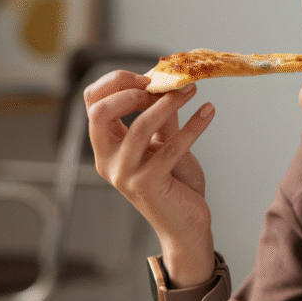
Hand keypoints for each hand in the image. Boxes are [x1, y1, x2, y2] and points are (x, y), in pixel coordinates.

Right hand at [84, 71, 215, 279]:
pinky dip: (193, 126)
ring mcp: (125, 174)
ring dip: (168, 103)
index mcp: (106, 146)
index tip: (149, 77)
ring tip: (191, 91)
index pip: (93, 103)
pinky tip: (208, 111)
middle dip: (130, 90)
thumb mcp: (164, 144)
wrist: (186, 224)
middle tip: (163, 84)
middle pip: (100, 111)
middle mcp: (108, 160)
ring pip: (140, 127)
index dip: (117, 83)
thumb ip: (162, 117)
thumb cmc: (174, 183)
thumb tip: (168, 83)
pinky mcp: (147, 185)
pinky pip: (171, 147)